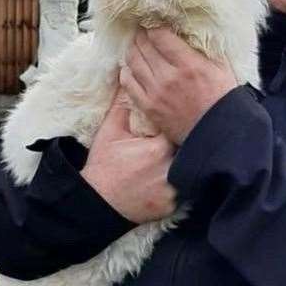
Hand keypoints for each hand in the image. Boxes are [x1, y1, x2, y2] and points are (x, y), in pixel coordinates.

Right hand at [80, 89, 177, 223]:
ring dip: (184, 166)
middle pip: (187, 150)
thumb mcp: (110, 131)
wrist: (97, 203)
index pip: (179, 129)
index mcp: (158, 148)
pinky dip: (179, 186)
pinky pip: (183, 192)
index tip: (175, 125)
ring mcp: (172, 190)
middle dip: (184, 145)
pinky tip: (169, 181)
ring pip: (188, 171)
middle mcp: (170, 169)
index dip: (178, 126)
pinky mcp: (172, 206)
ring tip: (180, 161)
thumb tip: (126, 80)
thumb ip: (122, 105)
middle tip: (182, 141)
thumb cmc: (104, 165)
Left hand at [120, 27, 237, 145]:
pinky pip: (129, 84)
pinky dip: (126, 71)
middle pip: (144, 46)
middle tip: (142, 30)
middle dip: (141, 34)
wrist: (217, 131)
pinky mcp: (149, 107)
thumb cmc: (222, 99)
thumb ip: (205, 47)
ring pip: (134, 62)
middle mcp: (169, 76)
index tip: (153, 22)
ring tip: (135, 45)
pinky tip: (129, 67)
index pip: (160, 35)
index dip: (153, 25)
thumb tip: (190, 30)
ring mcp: (156, 92)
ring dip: (132, 49)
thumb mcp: (221, 66)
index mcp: (189, 64)